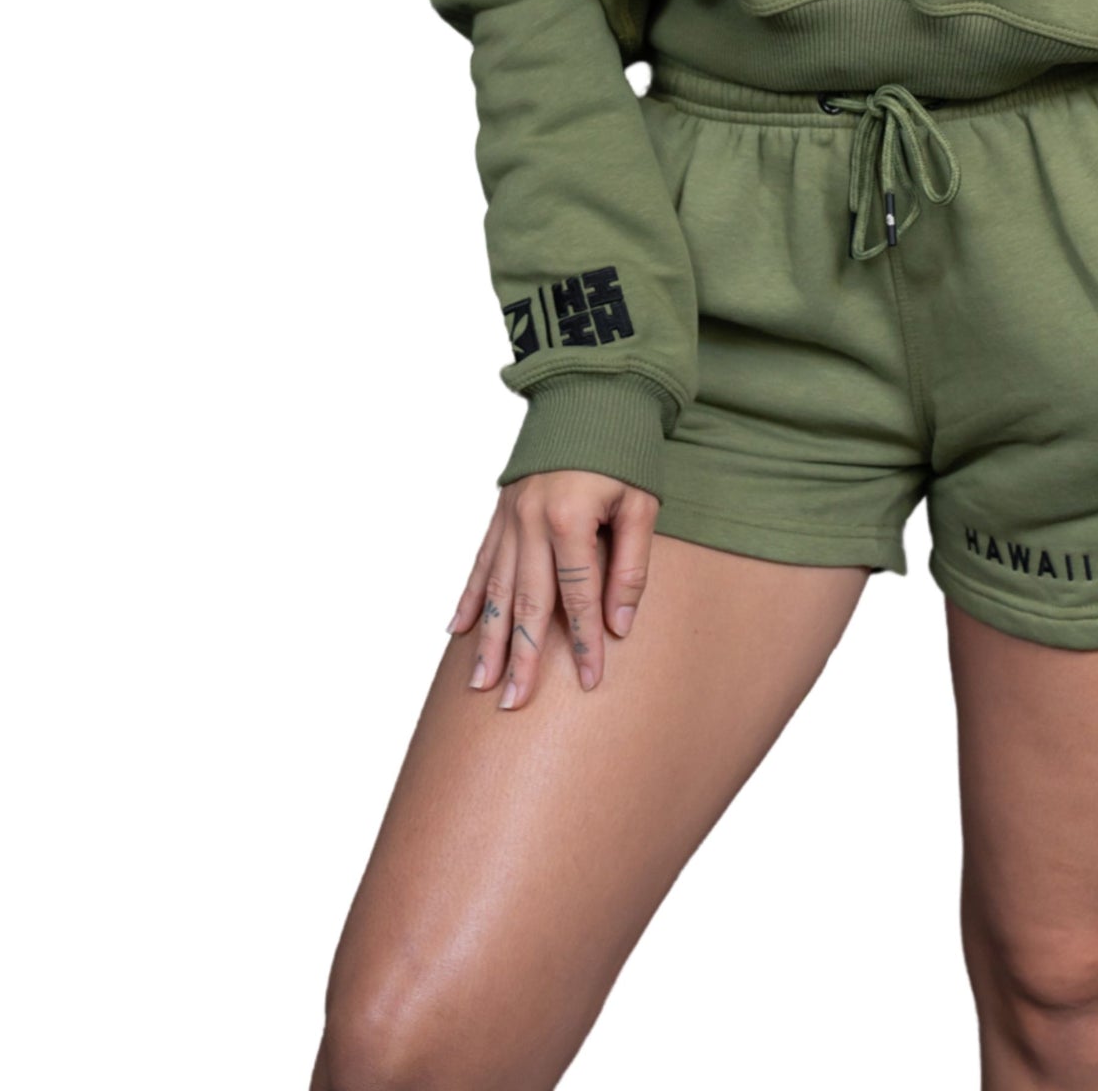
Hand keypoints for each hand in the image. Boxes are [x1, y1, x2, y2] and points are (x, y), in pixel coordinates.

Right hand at [446, 469, 659, 709]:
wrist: (589, 394)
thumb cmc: (623, 451)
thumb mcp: (641, 503)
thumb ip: (632, 565)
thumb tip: (620, 625)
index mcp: (569, 518)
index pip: (578, 595)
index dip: (586, 641)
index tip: (591, 682)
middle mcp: (530, 521)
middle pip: (527, 603)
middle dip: (522, 658)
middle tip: (513, 704)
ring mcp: (509, 518)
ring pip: (497, 590)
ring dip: (489, 639)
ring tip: (480, 684)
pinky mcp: (499, 513)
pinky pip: (481, 563)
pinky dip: (469, 599)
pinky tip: (457, 632)